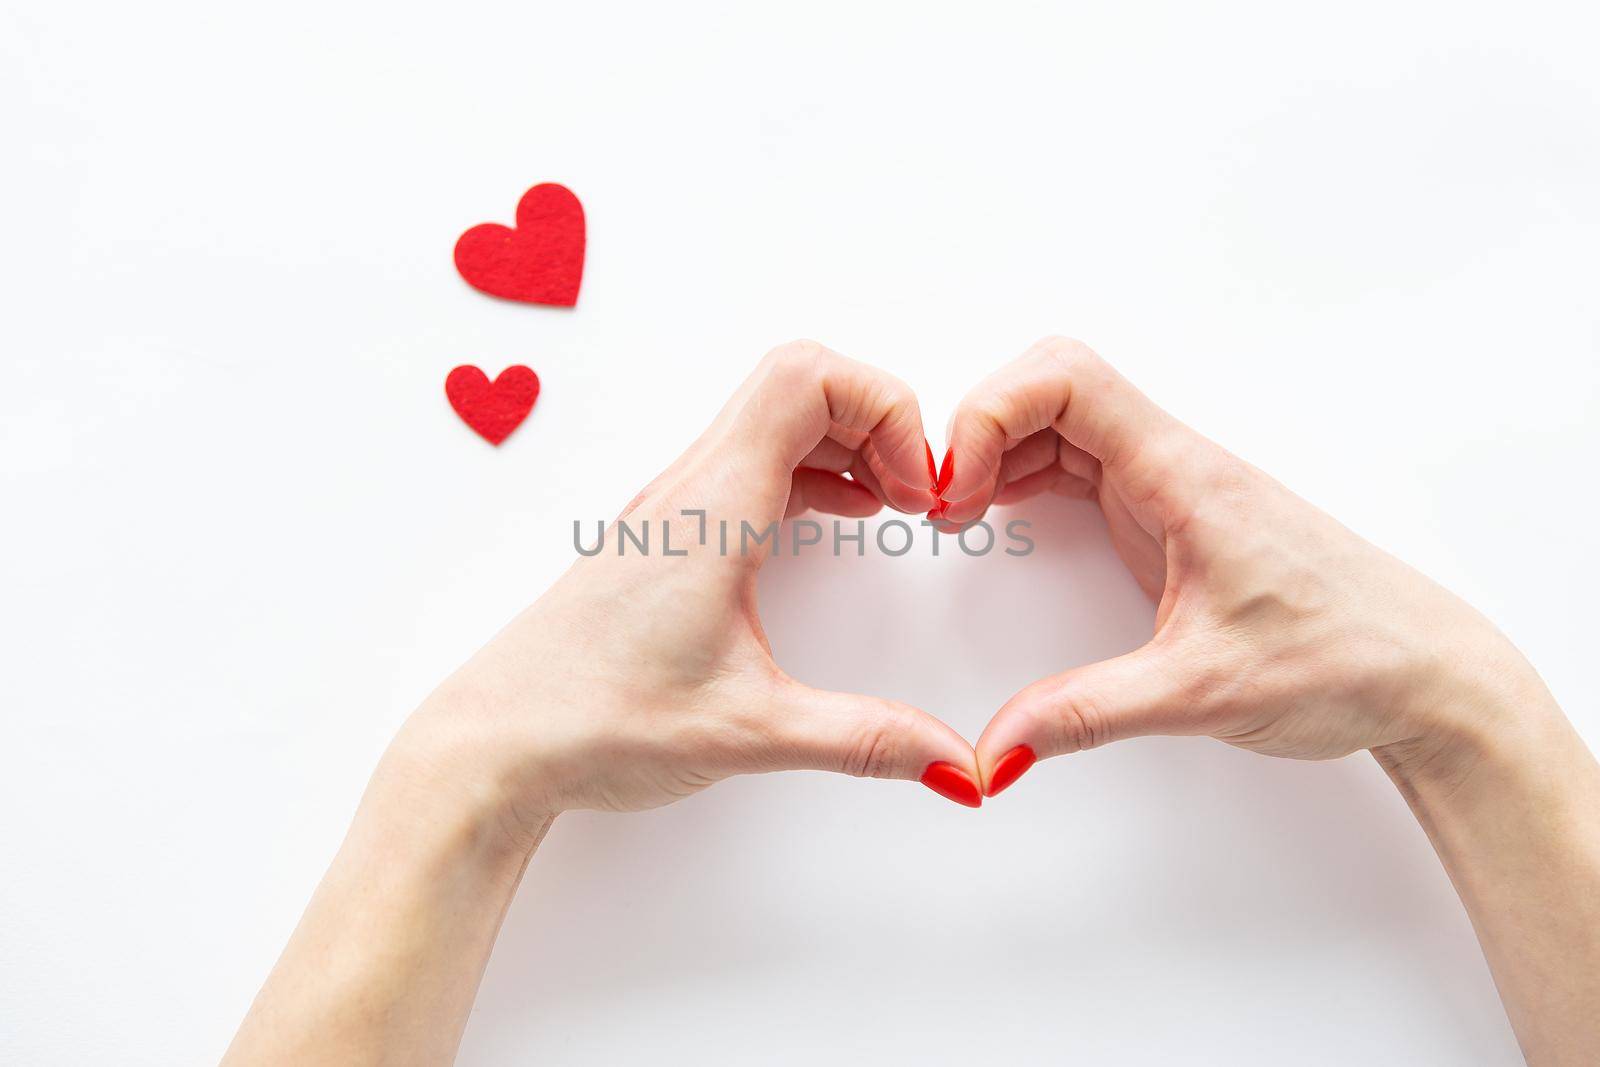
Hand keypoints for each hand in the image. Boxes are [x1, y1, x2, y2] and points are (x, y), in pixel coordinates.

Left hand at [400, 341, 982, 841]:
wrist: (495, 745)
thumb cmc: (596, 722)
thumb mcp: (749, 732)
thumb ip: (864, 739)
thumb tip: (958, 765)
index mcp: (713, 507)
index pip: (807, 378)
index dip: (887, 409)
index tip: (918, 492)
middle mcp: (691, 488)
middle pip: (799, 381)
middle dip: (879, 419)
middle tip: (918, 497)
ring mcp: (676, 507)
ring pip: (774, 419)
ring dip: (847, 442)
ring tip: (895, 507)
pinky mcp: (670, 537)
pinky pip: (754, 463)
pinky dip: (813, 471)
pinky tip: (842, 520)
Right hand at [936, 337, 1552, 792]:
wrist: (1424, 677)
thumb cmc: (1346, 657)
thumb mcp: (1200, 693)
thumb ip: (1087, 715)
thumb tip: (998, 745)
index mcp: (1184, 476)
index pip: (1066, 379)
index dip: (989, 413)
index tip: (957, 486)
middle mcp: (1174, 466)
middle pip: (1048, 388)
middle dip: (978, 430)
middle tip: (945, 503)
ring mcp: (1169, 489)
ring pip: (1060, 425)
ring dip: (998, 455)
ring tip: (961, 515)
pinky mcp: (1167, 520)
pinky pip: (1080, 468)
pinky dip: (1026, 481)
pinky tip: (1007, 520)